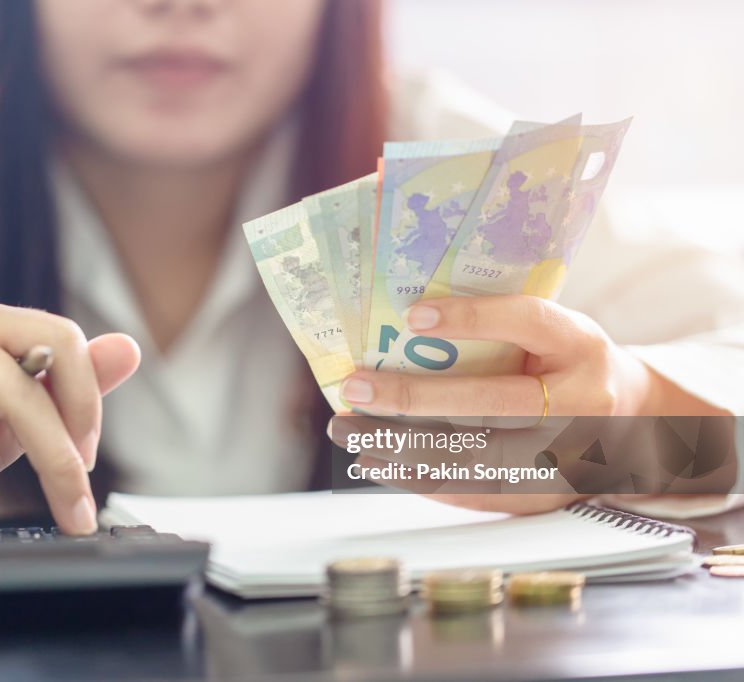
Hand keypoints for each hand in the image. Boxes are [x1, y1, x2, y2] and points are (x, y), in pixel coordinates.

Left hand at [328, 294, 691, 514]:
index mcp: (581, 345)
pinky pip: (476, 491)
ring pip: (478, 456)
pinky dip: (422, 480)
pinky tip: (380, 465)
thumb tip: (401, 327)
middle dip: (415, 397)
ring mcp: (569, 455)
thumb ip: (500, 331)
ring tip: (352, 432)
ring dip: (404, 446)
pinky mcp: (548, 494)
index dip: (473, 318)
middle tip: (357, 387)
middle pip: (494, 401)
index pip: (527, 322)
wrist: (635, 426)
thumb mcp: (553, 335)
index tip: (412, 315)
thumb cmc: (566, 367)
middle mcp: (582, 401)